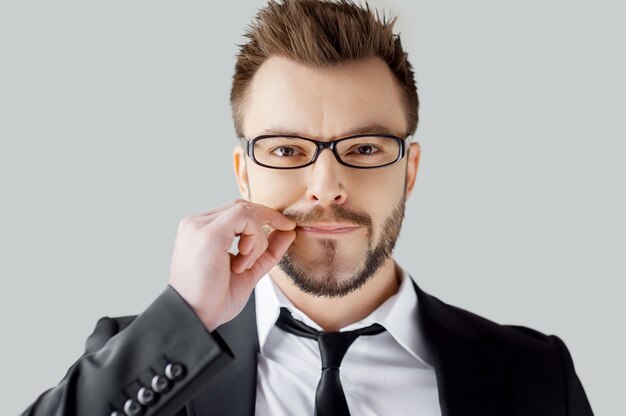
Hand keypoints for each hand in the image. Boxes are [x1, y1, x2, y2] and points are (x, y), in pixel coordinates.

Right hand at [168, 200, 295, 330]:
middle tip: (286, 231)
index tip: (286, 227)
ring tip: (245, 265)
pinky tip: (242, 262)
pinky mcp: (208, 232)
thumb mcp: (249, 270)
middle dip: (268, 218)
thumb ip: (267, 250)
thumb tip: (289, 231)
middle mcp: (196, 223)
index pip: (236, 212)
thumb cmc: (214, 299)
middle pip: (242, 206)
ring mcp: (199, 226)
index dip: (264, 216)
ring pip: (245, 211)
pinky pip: (244, 218)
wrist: (195, 319)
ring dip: (257, 239)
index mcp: (201, 231)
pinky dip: (254, 240)